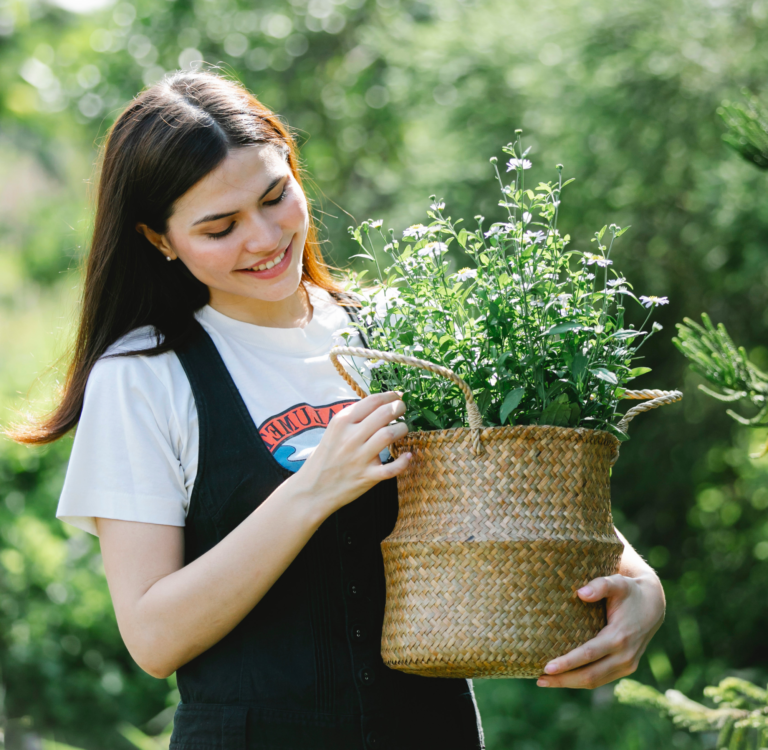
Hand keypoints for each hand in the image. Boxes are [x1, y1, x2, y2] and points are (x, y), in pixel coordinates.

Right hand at [297, 391, 411, 514]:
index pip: (371, 401)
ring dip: (402, 429)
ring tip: (402, 429)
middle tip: (402, 409)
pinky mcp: (367, 477)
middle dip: (399, 408)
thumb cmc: (325, 457)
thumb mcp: (333, 431)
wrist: (311, 489)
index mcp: (342, 422)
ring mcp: (359, 458)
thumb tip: (380, 405)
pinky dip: (403, 462)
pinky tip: (407, 456)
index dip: (389, 395)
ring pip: (389, 435)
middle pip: (384, 414)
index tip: (398, 396)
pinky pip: (391, 468)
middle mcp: (351, 437)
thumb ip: (354, 418)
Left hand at [536, 572, 664, 689]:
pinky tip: (563, 677)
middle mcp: (625, 656)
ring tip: (543, 681)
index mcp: (620, 637)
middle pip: (590, 675)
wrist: (653, 605)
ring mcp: (627, 665)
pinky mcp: (625, 668)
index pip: (589, 654)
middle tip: (538, 679)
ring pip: (595, 681)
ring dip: (569, 683)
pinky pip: (600, 679)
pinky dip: (581, 680)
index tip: (547, 667)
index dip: (568, 662)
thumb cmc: (629, 591)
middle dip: (563, 679)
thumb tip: (580, 593)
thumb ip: (600, 585)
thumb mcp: (617, 582)